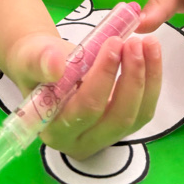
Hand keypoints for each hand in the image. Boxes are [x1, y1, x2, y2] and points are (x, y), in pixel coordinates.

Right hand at [6, 30, 162, 159]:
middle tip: (133, 42)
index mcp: (56, 131)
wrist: (46, 62)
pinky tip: (152, 51)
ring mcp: (106, 135)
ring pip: (137, 115)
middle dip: (131, 78)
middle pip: (117, 117)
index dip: (103, 78)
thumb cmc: (36, 62)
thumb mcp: (31, 56)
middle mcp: (82, 141)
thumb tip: (56, 65)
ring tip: (148, 42)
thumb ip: (40, 61)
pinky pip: (145, 107)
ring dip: (147, 78)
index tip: (114, 43)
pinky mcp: (122, 123)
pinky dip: (152, 79)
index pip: (86, 110)